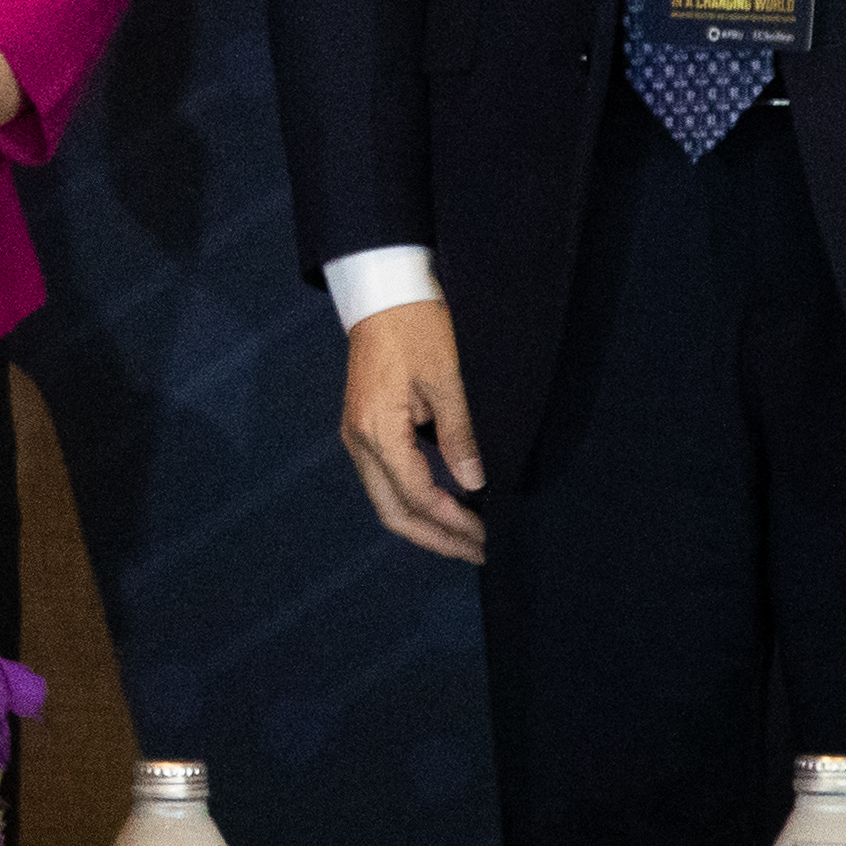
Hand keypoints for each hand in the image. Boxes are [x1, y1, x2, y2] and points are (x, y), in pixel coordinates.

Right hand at [338, 299, 487, 561]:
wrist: (383, 293)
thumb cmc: (417, 326)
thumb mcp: (449, 377)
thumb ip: (462, 434)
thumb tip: (475, 483)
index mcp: (377, 429)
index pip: (416, 495)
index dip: (453, 523)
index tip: (488, 537)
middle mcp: (359, 440)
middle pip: (393, 512)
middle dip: (436, 538)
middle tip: (478, 552)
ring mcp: (357, 435)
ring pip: (387, 500)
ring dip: (425, 523)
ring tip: (465, 537)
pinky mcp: (365, 429)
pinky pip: (386, 480)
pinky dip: (415, 501)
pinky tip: (445, 504)